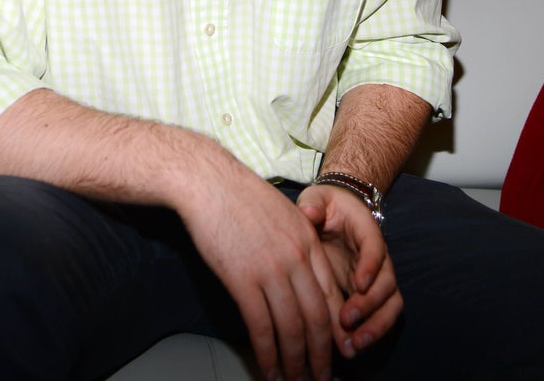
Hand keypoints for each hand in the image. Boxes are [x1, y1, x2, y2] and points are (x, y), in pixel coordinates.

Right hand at [178, 162, 353, 380]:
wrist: (208, 181)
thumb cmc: (240, 194)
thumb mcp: (282, 211)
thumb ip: (297, 241)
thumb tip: (301, 273)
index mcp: (308, 240)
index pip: (331, 295)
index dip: (335, 329)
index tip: (336, 350)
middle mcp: (296, 258)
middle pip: (318, 319)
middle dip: (322, 356)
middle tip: (321, 378)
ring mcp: (270, 270)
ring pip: (292, 329)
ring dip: (296, 363)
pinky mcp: (242, 279)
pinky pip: (261, 327)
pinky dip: (267, 354)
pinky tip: (268, 369)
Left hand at [297, 184, 402, 359]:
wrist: (335, 212)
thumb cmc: (326, 205)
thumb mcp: (318, 198)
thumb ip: (314, 204)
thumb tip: (308, 212)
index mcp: (366, 230)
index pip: (375, 247)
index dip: (370, 266)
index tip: (359, 283)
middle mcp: (377, 257)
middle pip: (387, 282)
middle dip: (370, 304)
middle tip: (347, 319)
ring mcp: (376, 277)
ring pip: (390, 304)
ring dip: (376, 325)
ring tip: (354, 343)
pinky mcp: (368, 294)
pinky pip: (379, 316)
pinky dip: (370, 332)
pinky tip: (350, 346)